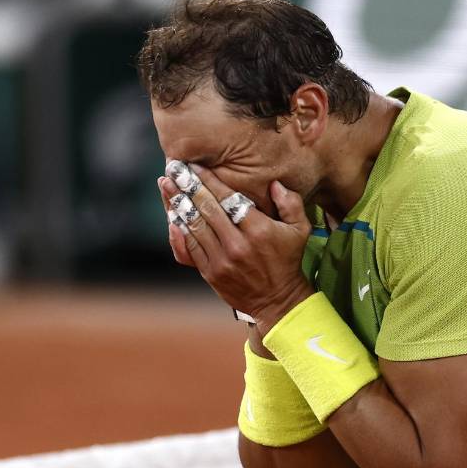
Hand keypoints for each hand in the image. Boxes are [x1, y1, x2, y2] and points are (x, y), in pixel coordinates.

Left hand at [157, 164, 313, 332]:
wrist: (278, 301)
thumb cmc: (287, 261)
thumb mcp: (300, 230)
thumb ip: (291, 203)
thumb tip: (274, 183)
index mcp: (259, 230)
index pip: (228, 198)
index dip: (209, 180)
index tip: (195, 166)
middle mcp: (238, 244)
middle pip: (207, 208)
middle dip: (188, 186)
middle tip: (174, 168)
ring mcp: (222, 260)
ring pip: (195, 226)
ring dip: (178, 203)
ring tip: (166, 185)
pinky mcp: (211, 272)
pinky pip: (190, 247)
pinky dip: (179, 229)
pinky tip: (171, 214)